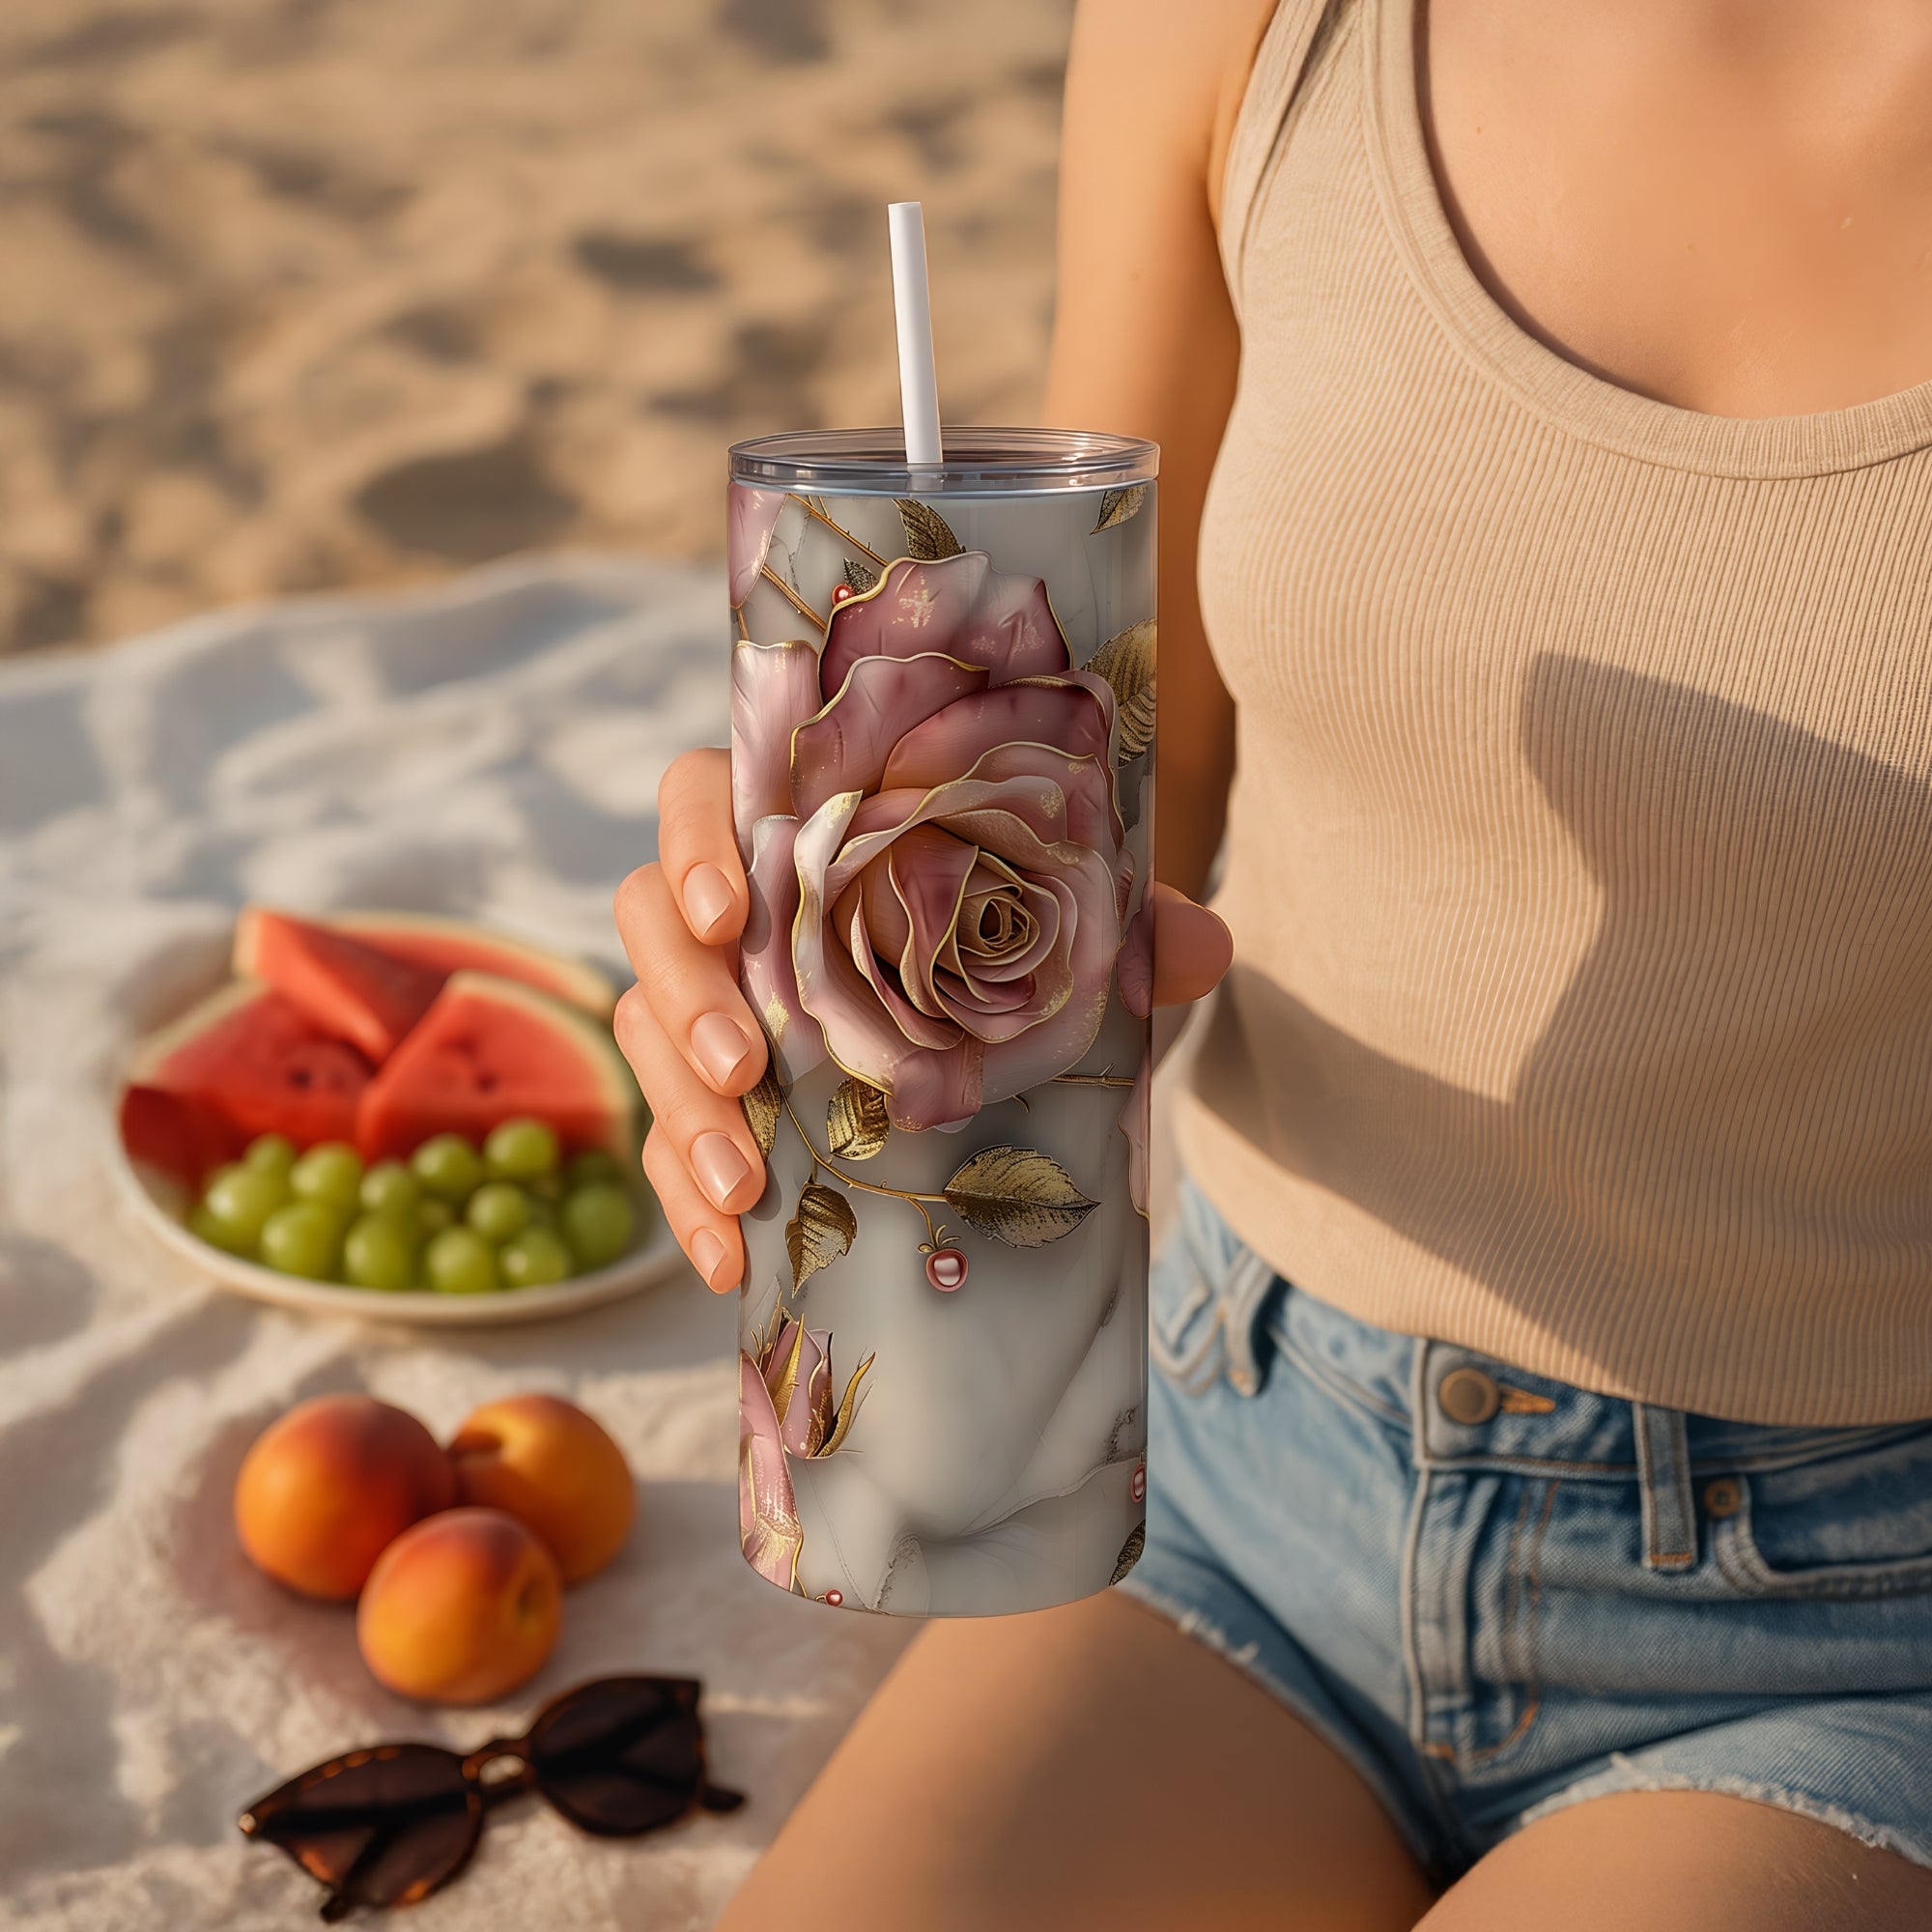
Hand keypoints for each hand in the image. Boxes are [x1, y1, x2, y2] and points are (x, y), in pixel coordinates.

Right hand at [613, 750, 1232, 1293]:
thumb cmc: (1007, 964)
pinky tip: (728, 1259)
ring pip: (642, 1033)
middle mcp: (730, 915)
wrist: (987, 1066)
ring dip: (682, 1110)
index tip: (735, 910)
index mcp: (799, 835)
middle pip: (648, 920)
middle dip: (687, 995)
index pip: (704, 797)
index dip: (696, 842)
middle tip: (746, 1062)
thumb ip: (1123, 935)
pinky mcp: (698, 1105)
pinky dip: (686, 1203)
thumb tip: (1203, 946)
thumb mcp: (1066, 949)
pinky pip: (661, 1145)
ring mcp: (702, 1009)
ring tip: (748, 1183)